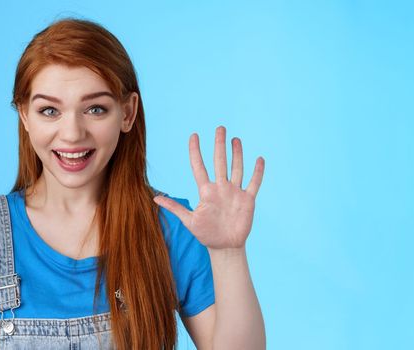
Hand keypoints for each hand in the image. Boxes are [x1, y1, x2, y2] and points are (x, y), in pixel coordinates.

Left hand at [154, 126, 264, 249]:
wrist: (224, 247)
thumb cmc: (206, 234)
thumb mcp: (189, 221)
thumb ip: (175, 207)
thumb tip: (154, 198)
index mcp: (206, 191)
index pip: (199, 167)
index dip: (195, 151)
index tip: (194, 136)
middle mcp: (220, 188)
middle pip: (219, 162)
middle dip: (219, 145)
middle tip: (220, 128)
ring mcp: (234, 193)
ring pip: (236, 169)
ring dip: (237, 154)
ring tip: (235, 139)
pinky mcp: (247, 200)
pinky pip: (254, 183)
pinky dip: (257, 172)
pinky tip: (259, 159)